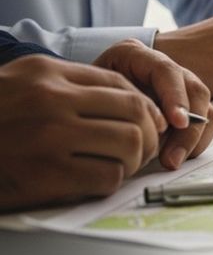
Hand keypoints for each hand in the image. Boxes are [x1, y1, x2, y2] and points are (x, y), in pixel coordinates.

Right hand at [0, 56, 165, 210]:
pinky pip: (107, 176)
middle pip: (134, 112)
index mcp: (46, 73)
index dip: (145, 105)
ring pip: (129, 144)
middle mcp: (51, 99)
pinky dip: (111, 181)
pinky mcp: (45, 174)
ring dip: (134, 160)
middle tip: (145, 148)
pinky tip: (96, 181)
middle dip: (150, 133)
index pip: (120, 83)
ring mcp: (49, 137)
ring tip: (120, 165)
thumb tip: (128, 102)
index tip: (149, 121)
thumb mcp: (20, 83)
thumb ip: (68, 85)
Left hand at [93, 39, 212, 169]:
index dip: (175, 96)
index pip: (166, 71)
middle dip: (188, 128)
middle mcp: (164, 68)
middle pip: (194, 91)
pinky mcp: (187, 108)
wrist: (84, 99)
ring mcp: (179, 88)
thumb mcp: (86, 94)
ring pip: (205, 109)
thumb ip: (113, 107)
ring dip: (193, 139)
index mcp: (135, 56)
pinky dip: (195, 143)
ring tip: (172, 161)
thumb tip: (145, 138)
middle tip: (172, 157)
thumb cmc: (83, 96)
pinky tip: (176, 156)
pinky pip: (205, 124)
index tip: (177, 122)